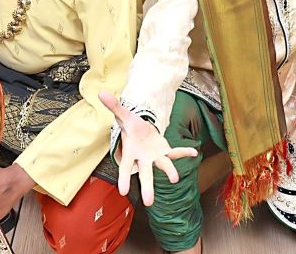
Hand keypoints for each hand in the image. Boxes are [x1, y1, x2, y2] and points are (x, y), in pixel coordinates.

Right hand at [99, 91, 196, 206]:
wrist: (141, 131)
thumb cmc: (131, 127)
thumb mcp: (123, 115)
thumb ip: (114, 106)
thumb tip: (101, 92)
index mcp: (131, 152)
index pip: (125, 167)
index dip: (123, 178)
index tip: (123, 192)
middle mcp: (143, 158)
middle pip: (145, 173)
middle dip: (147, 187)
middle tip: (149, 202)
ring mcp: (155, 156)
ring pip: (162, 165)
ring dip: (169, 171)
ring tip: (175, 179)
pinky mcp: (165, 151)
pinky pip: (175, 152)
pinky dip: (184, 152)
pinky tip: (194, 153)